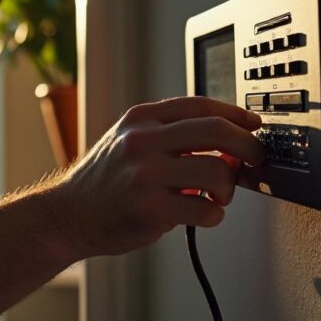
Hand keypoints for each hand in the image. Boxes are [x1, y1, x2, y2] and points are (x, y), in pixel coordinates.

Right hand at [50, 96, 264, 258]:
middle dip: (247, 146)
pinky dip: (213, 215)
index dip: (235, 113)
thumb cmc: (105, 182)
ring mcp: (145, 174)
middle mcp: (142, 141)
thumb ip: (170, 136)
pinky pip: (205, 209)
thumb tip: (228, 145)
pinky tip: (201, 214)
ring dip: (228, 188)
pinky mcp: (150, 208)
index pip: (200, 105)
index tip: (252, 125)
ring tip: (217, 197)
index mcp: (140, 119)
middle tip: (253, 160)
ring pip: (216, 171)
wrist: (67, 215)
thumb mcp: (128, 141)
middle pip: (216, 130)